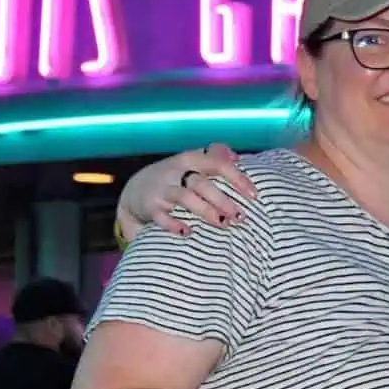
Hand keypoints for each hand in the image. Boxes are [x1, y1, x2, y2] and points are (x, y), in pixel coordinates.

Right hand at [121, 143, 254, 235]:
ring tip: (222, 224)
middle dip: (223, 200)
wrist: (135, 189)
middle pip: (203, 184)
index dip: (237, 178)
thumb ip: (214, 156)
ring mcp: (162, 188)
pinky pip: (161, 215)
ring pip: (185, 197)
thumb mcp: (192, 161)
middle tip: (240, 217)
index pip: (218, 164)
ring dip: (205, 211)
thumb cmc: (174, 177)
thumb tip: (237, 156)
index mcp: (191, 159)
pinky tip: (187, 232)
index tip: (254, 195)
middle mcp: (176, 172)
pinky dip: (173, 224)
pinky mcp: (149, 205)